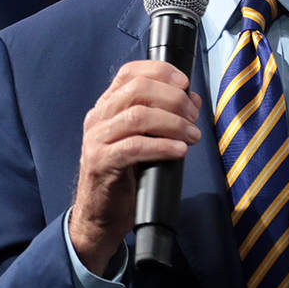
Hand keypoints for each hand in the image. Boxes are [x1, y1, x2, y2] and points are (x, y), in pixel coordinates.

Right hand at [69, 61, 201, 274]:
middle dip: (173, 99)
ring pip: (137, 116)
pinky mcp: (100, 162)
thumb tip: (192, 100)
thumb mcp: (144, 140)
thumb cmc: (124, 176)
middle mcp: (98, 118)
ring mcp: (96, 139)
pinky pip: (134, 147)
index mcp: (106, 107)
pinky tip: (179, 151)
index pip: (129, 73)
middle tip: (193, 116)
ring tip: (191, 135)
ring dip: (172, 123)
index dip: (160, 72)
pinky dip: (162, 146)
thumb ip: (162, 118)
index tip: (185, 83)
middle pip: (137, 90)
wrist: (100, 215)